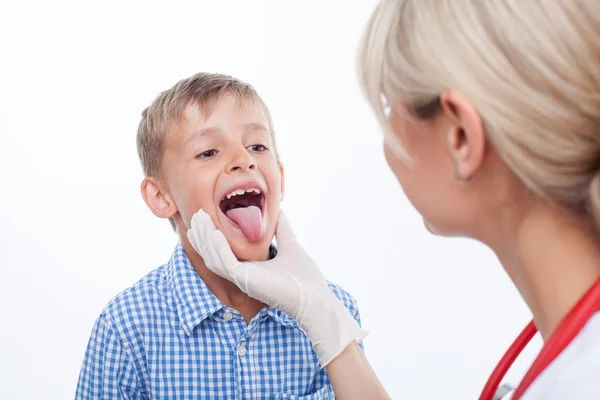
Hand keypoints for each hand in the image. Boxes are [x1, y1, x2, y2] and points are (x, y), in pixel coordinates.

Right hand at [187, 209, 366, 366]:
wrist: (316, 300)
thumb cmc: (305, 280)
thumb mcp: (291, 246)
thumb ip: (282, 229)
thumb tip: (279, 210)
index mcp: (250, 269)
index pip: (223, 253)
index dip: (211, 236)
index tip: (205, 217)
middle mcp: (243, 275)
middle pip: (213, 255)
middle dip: (203, 235)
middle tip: (196, 215)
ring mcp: (243, 279)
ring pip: (214, 259)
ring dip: (205, 239)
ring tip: (200, 219)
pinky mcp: (246, 281)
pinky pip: (225, 264)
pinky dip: (218, 248)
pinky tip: (215, 233)